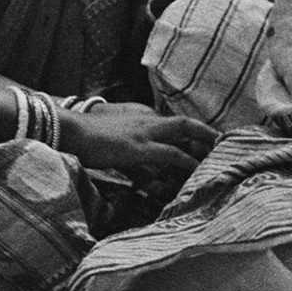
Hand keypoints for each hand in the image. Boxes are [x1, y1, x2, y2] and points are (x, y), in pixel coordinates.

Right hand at [62, 103, 217, 190]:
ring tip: (218, 158)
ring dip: (201, 146)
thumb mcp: (114, 142)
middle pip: (185, 123)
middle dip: (206, 133)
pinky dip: (185, 162)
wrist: (68, 131)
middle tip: (224, 145)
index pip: (172, 124)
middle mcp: (146, 121)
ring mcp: (143, 133)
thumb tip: (146, 172)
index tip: (208, 142)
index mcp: (140, 118)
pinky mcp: (138, 148)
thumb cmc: (87, 139)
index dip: (191, 132)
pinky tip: (195, 171)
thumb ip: (132, 152)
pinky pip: (170, 154)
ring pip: (183, 134)